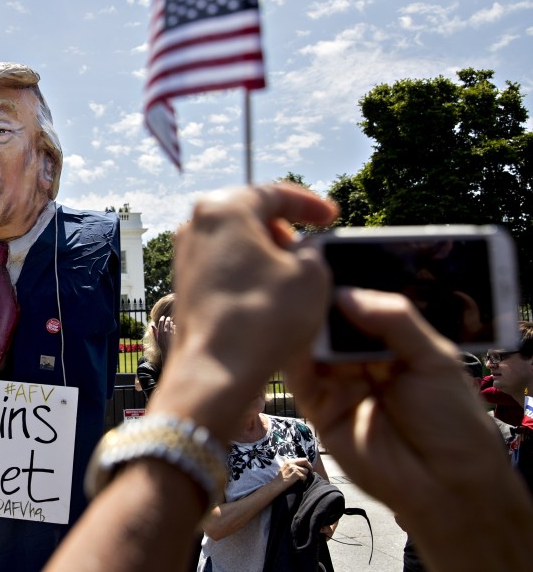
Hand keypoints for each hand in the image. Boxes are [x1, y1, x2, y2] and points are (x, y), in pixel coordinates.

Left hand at [149, 184, 337, 439]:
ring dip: (266, 252)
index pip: (275, 193)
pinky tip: (270, 292)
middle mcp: (196, 224)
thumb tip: (302, 251)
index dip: (310, 204)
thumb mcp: (312, 274)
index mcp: (224, 206)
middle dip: (284, 228)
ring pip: (236, 241)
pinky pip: (223, 265)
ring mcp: (185, 254)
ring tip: (294, 273)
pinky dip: (249, 271)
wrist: (216, 370)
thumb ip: (313, 250)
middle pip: (250, 214)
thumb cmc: (263, 317)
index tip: (331, 217)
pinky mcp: (184, 282)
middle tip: (311, 246)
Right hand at [274, 457, 311, 487]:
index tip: (308, 468)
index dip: (307, 464)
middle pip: (305, 461)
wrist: (277, 485)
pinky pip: (305, 477)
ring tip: (299, 479)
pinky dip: (303, 480)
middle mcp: (291, 462)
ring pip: (306, 471)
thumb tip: (304, 466)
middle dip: (309, 467)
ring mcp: (293, 468)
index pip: (302, 459)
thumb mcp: (286, 468)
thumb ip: (294, 465)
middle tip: (310, 472)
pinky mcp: (296, 474)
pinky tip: (299, 482)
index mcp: (289, 461)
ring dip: (304, 476)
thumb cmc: (282, 479)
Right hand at [284, 287, 532, 567]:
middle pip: (330, 321)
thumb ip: (394, 320)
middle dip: (317, 299)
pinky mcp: (317, 407)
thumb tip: (344, 294)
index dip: (345, 283)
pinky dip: (291, 354)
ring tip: (293, 294)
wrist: (446, 485)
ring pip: (310, 344)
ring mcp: (337, 381)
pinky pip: (299, 376)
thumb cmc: (453, 421)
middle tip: (300, 269)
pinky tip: (288, 329)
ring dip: (301, 321)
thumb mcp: (435, 358)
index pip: (360, 304)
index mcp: (391, 342)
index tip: (323, 256)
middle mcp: (359, 359)